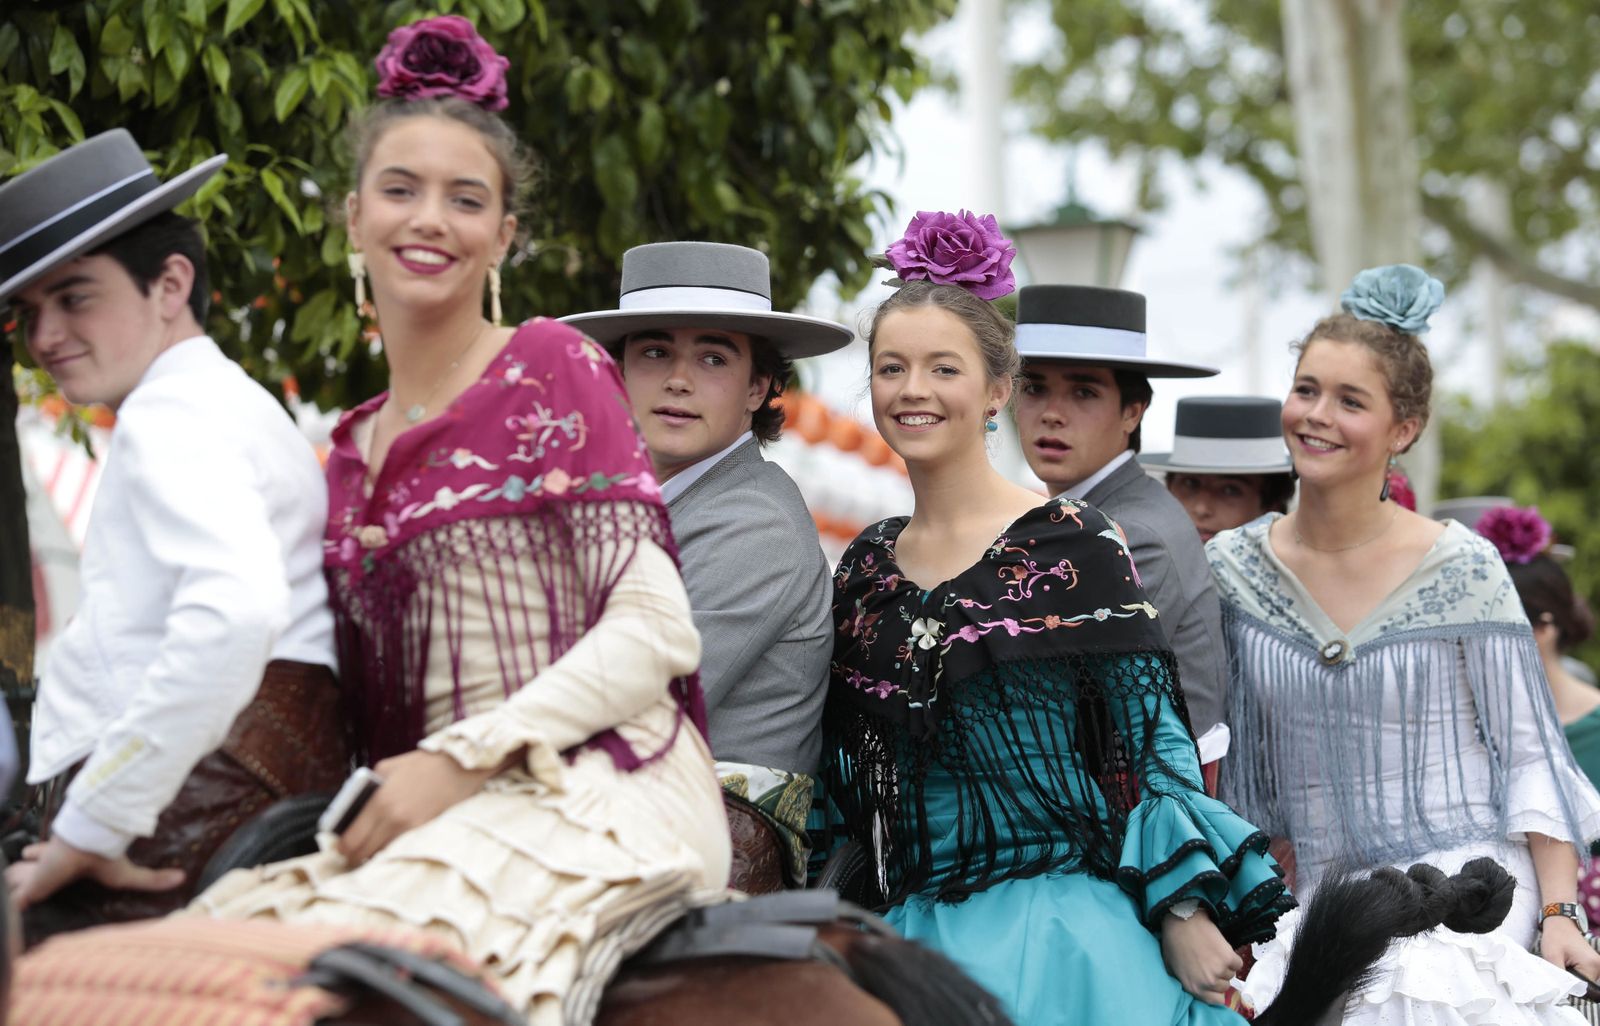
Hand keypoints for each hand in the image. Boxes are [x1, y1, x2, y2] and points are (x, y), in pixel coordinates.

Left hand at [4, 836, 183, 909]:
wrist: (84, 844)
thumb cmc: (103, 857)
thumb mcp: (128, 875)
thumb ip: (151, 880)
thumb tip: (183, 878)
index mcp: (68, 861)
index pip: (48, 855)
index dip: (39, 853)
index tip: (31, 852)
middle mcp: (50, 863)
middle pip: (32, 865)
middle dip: (24, 868)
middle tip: (16, 871)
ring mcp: (38, 872)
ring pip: (19, 877)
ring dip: (14, 879)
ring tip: (9, 880)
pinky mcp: (31, 885)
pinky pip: (16, 898)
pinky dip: (11, 902)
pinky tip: (8, 906)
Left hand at [336, 749, 497, 866]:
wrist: (459, 768)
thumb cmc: (423, 764)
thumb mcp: (387, 767)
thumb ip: (367, 787)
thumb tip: (353, 805)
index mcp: (380, 802)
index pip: (351, 839)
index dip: (341, 847)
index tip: (340, 847)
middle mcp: (393, 820)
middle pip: (363, 853)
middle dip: (354, 855)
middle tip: (352, 851)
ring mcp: (411, 830)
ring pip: (382, 854)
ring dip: (374, 852)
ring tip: (373, 844)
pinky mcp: (425, 834)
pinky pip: (400, 849)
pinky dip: (393, 848)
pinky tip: (392, 840)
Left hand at [1161, 908, 1242, 1004]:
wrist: (1182, 920)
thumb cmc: (1174, 942)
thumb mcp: (1172, 968)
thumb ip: (1186, 982)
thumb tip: (1198, 989)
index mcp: (1193, 987)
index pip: (1216, 1001)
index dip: (1217, 991)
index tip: (1215, 982)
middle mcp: (1207, 982)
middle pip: (1224, 986)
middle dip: (1219, 976)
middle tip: (1210, 962)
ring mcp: (1219, 970)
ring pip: (1231, 974)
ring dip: (1225, 965)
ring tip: (1212, 953)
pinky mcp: (1228, 957)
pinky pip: (1238, 964)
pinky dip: (1232, 957)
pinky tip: (1220, 948)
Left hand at [1540, 913, 1599, 986]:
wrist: (1560, 922)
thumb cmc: (1556, 936)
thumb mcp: (1552, 956)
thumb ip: (1558, 976)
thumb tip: (1561, 992)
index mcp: (1592, 966)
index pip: (1582, 989)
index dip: (1568, 987)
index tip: (1558, 978)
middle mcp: (1598, 967)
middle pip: (1583, 986)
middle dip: (1569, 981)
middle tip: (1558, 967)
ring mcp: (1597, 966)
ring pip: (1582, 981)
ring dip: (1570, 977)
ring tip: (1561, 964)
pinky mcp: (1593, 964)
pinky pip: (1584, 976)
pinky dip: (1573, 973)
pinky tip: (1565, 963)